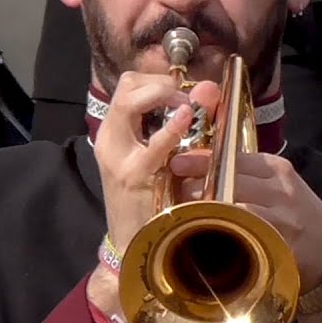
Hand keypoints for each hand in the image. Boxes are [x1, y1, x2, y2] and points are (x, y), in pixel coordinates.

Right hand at [93, 72, 221, 256]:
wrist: (133, 244)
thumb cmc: (151, 200)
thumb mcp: (160, 158)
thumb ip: (181, 125)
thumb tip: (209, 89)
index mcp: (116, 133)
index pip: (129, 84)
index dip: (160, 78)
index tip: (185, 89)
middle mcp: (111, 140)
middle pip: (127, 88)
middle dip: (161, 82)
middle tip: (187, 96)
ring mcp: (120, 157)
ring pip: (129, 105)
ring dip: (162, 94)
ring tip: (187, 105)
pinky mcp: (136, 177)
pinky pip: (153, 146)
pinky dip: (170, 129)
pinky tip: (185, 118)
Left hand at [169, 151, 321, 289]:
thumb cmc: (303, 221)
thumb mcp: (282, 190)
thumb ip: (251, 179)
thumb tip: (205, 171)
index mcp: (279, 170)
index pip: (234, 157)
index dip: (203, 159)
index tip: (178, 161)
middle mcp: (281, 187)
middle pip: (230, 176)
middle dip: (198, 179)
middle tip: (174, 184)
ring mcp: (281, 214)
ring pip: (234, 201)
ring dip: (204, 205)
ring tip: (183, 208)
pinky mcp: (280, 239)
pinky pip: (244, 228)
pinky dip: (222, 228)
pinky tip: (204, 232)